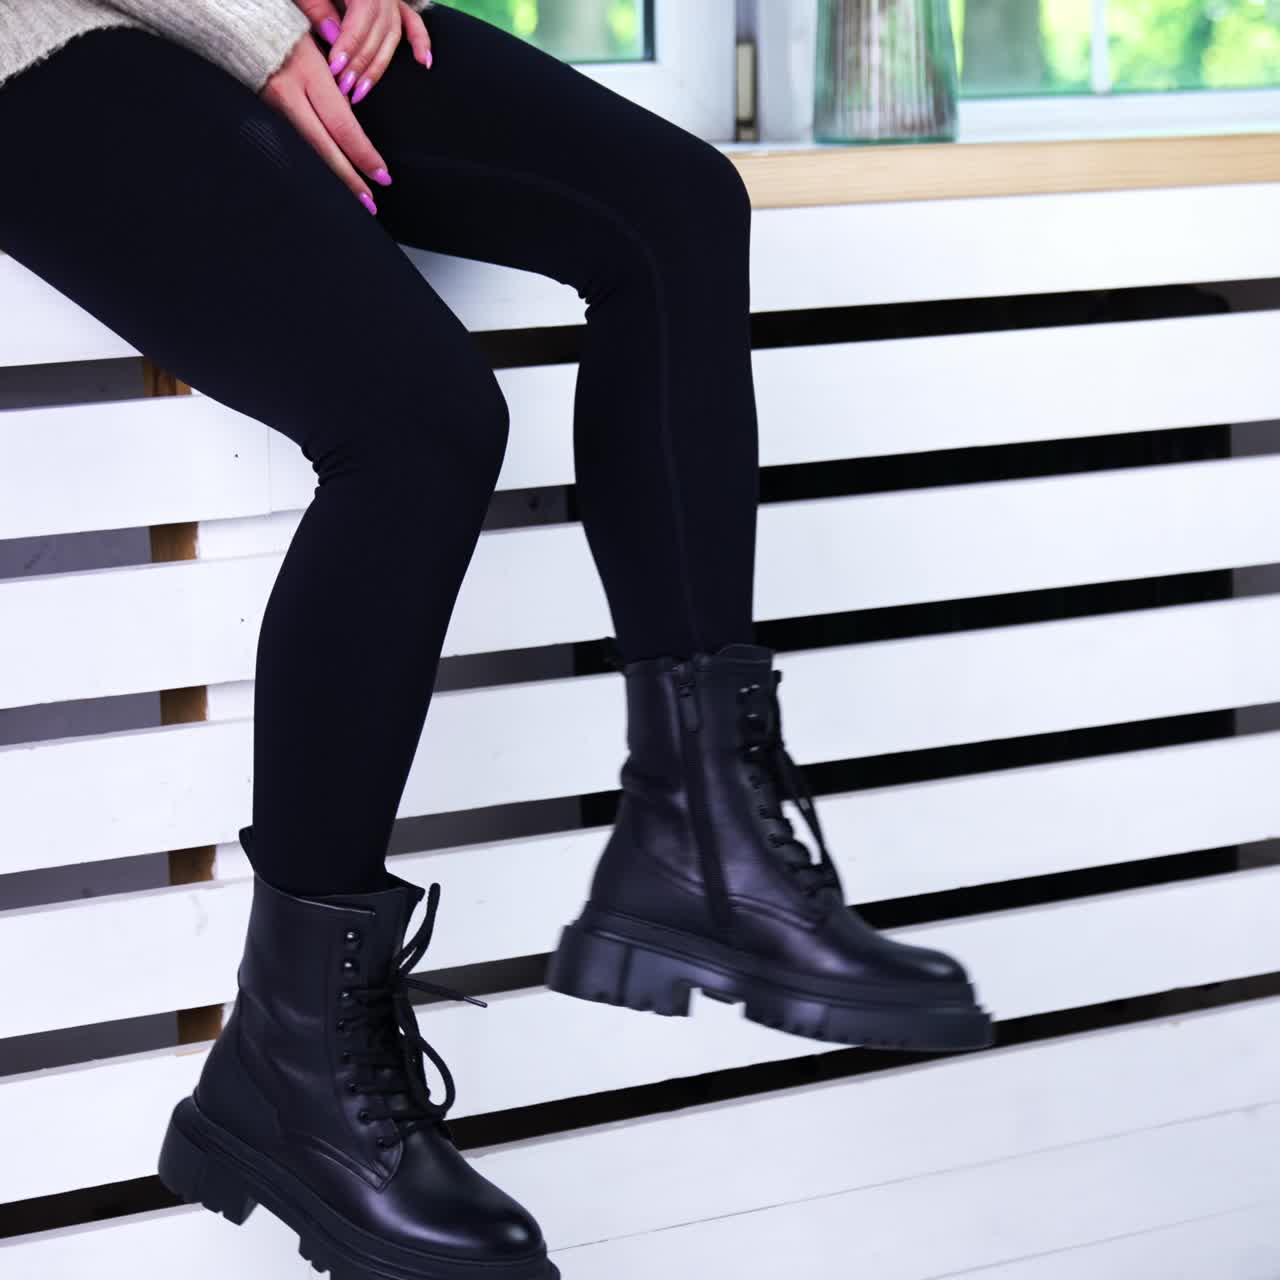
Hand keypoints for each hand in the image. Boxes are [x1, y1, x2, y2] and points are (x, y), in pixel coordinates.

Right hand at [260, 31, 393, 214]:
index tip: (383, 175)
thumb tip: (352, 115)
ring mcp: (271, 103)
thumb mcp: (315, 43)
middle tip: (370, 202)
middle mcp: (287, 93)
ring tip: (353, 195)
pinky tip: (326, 173)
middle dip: (349, 178)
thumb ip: (334, 80)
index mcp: (307, 71)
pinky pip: (292, 140)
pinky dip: (312, 160)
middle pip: (324, 147)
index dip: (363, 154)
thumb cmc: (279, 24)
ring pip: (307, 149)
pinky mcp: (261, 109)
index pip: (342, 124)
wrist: (230, 18)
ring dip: (331, 175)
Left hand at [296, 0, 431, 104]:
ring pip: (391, 35)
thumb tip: (334, 35)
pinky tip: (424, 62)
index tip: (335, 69)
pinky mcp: (394, 3)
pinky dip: (420, 41)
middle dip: (360, 64)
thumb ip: (317, 4)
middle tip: (344, 88)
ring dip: (378, 66)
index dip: (349, 45)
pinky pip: (413, 22)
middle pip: (377, 32)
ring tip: (362, 91)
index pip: (360, 18)